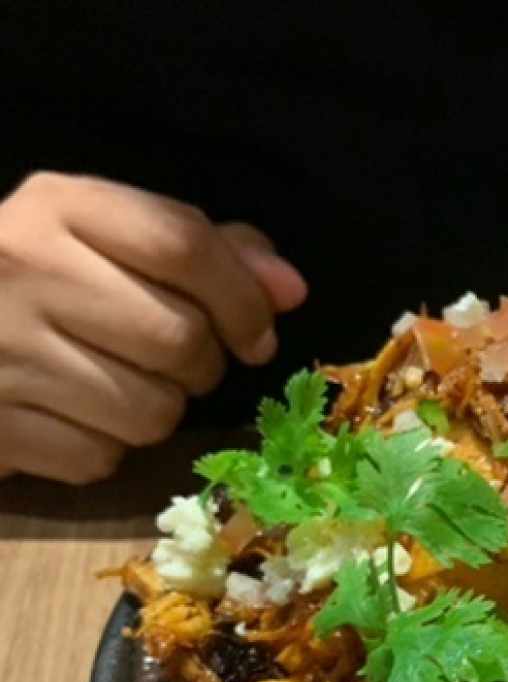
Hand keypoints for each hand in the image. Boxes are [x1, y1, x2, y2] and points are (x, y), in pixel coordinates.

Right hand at [0, 172, 306, 483]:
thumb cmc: (36, 287)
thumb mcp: (109, 245)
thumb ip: (205, 255)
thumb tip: (289, 287)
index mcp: (59, 206)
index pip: (184, 244)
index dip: (243, 299)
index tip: (256, 335)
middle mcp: (23, 266)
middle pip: (180, 339)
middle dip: (199, 365)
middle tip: (171, 363)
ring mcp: (1, 348)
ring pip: (151, 412)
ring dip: (154, 412)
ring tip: (113, 386)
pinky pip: (100, 458)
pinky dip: (101, 449)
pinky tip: (69, 417)